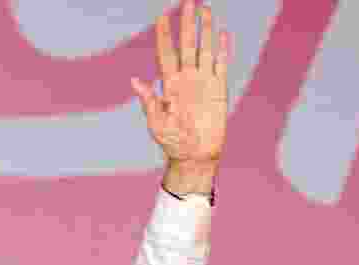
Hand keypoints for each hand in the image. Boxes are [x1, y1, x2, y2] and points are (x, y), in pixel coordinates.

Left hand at [131, 1, 228, 193]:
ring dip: (206, 30)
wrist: (195, 156)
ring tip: (206, 9)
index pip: (166, 53)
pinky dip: (222, 50)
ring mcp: (203, 82)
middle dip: (186, 24)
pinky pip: (221, 65)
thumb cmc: (172, 142)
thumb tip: (135, 81)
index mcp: (169, 85)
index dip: (164, 35)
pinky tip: (223, 34)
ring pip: (205, 49)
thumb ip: (149, 102)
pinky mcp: (219, 90)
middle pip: (187, 45)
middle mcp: (186, 78)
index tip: (161, 17)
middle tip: (187, 2)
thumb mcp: (156, 123)